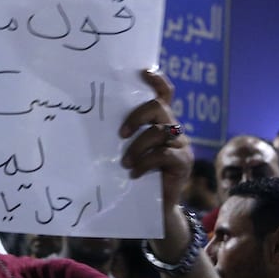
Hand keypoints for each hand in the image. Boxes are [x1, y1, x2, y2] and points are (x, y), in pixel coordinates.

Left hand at [118, 70, 190, 205]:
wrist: (155, 206)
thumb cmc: (138, 173)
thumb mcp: (130, 150)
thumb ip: (125, 135)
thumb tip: (94, 121)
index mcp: (161, 120)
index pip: (164, 93)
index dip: (157, 80)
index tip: (144, 71)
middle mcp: (174, 127)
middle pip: (159, 107)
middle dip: (137, 116)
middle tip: (121, 134)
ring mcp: (181, 144)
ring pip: (159, 132)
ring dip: (137, 147)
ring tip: (125, 163)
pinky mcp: (183, 161)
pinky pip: (163, 154)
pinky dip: (145, 163)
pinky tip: (134, 174)